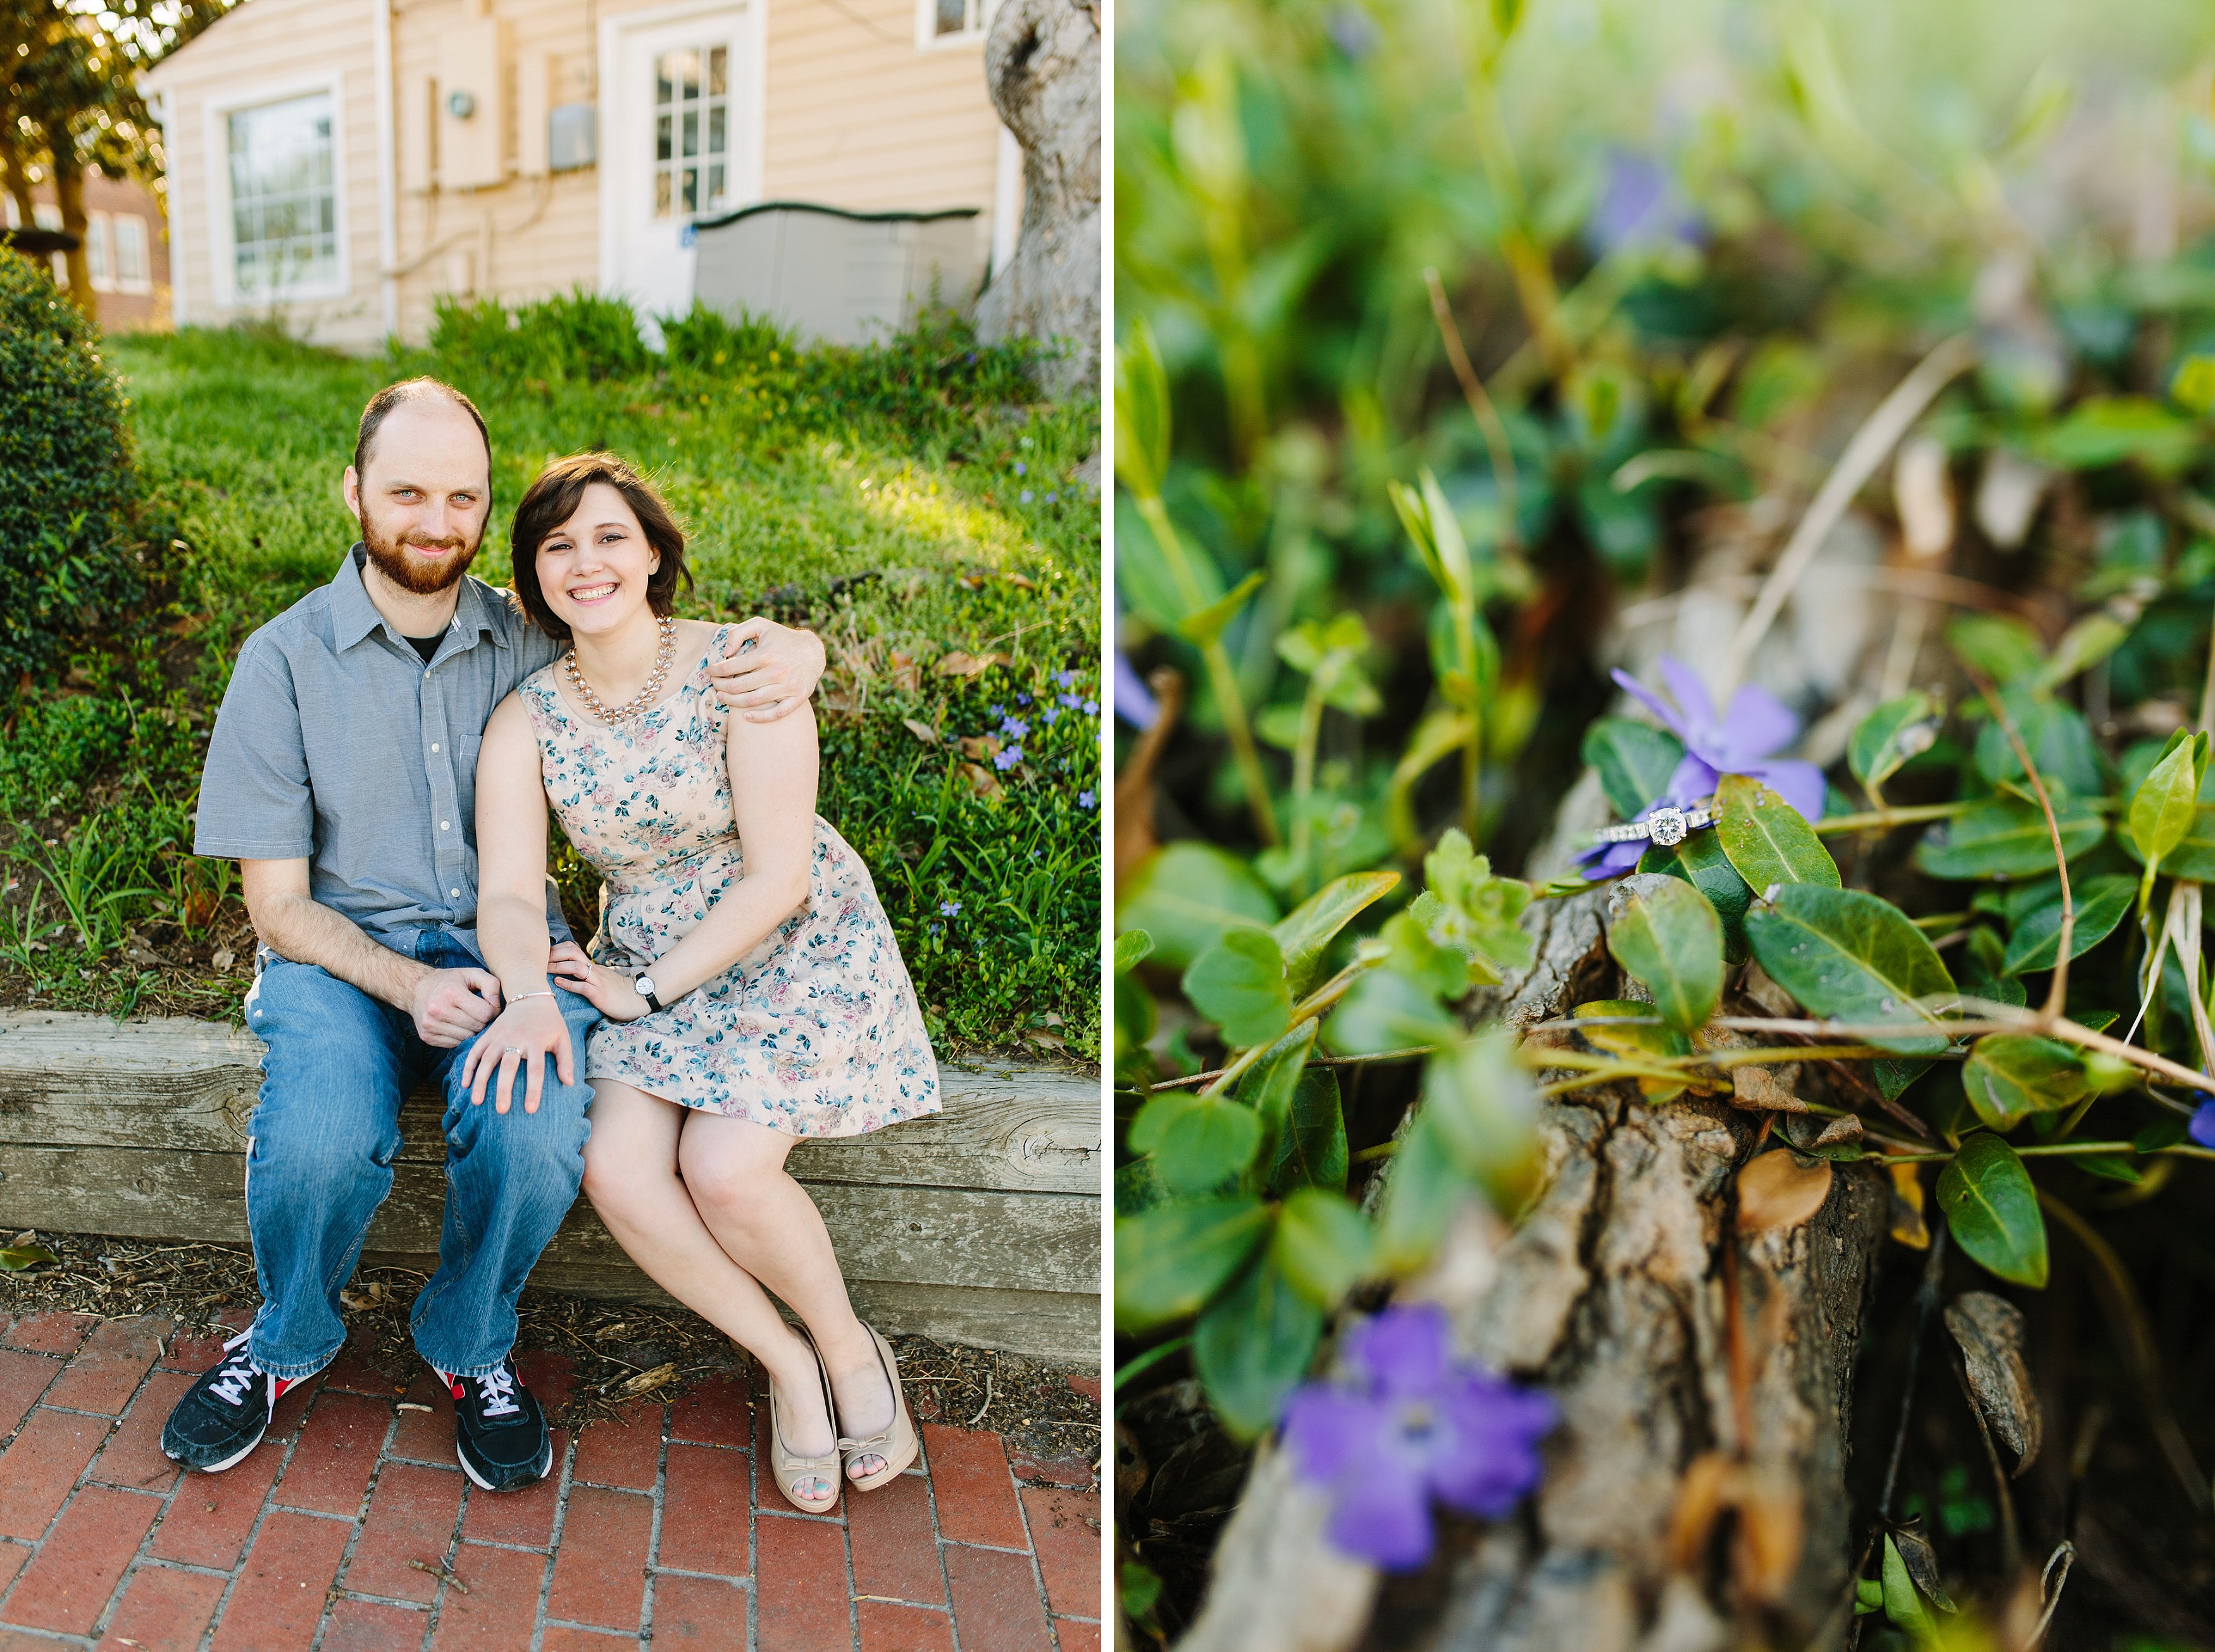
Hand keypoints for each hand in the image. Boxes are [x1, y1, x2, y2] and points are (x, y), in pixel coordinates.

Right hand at [411, 966, 502, 1046]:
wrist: (418, 989)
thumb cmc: (451, 981)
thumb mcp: (472, 974)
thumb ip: (491, 984)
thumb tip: (496, 1005)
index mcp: (451, 992)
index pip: (484, 1013)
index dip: (492, 1010)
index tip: (488, 1005)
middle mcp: (438, 1009)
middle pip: (476, 1026)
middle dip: (482, 1020)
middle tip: (477, 1012)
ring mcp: (430, 1025)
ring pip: (466, 1037)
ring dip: (471, 1029)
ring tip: (466, 1017)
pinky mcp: (427, 1036)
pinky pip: (455, 1044)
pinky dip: (459, 1036)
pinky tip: (456, 1024)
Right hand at [457, 991, 574, 1113]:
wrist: (531, 998)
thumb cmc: (550, 1023)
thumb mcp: (563, 1038)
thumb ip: (566, 1060)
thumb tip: (570, 1083)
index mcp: (536, 1042)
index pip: (536, 1069)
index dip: (534, 1090)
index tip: (530, 1110)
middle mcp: (516, 1039)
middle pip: (508, 1066)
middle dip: (504, 1089)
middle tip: (502, 1111)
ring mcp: (499, 1036)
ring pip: (487, 1060)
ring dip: (480, 1081)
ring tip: (477, 1102)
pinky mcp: (488, 1034)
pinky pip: (475, 1052)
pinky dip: (468, 1067)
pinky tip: (465, 1084)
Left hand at [549, 940, 651, 1021]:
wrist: (638, 998)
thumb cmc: (618, 991)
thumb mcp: (601, 979)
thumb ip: (588, 975)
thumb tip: (570, 974)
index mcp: (592, 966)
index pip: (572, 949)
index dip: (556, 949)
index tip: (543, 955)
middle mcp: (593, 970)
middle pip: (572, 952)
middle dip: (554, 954)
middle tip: (540, 960)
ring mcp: (596, 981)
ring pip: (575, 967)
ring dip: (558, 966)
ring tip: (545, 969)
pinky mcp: (599, 993)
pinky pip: (582, 987)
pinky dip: (568, 984)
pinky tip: (558, 983)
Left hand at [707, 617, 825, 722]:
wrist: (813, 651)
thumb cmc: (782, 638)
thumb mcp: (761, 626)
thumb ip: (738, 632)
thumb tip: (726, 652)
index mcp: (765, 655)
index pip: (731, 667)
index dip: (715, 671)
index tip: (709, 671)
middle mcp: (776, 672)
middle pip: (738, 686)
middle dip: (720, 687)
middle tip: (714, 684)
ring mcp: (787, 687)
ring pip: (753, 701)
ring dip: (732, 702)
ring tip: (722, 698)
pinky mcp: (797, 698)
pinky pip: (776, 713)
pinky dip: (760, 718)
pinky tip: (746, 716)